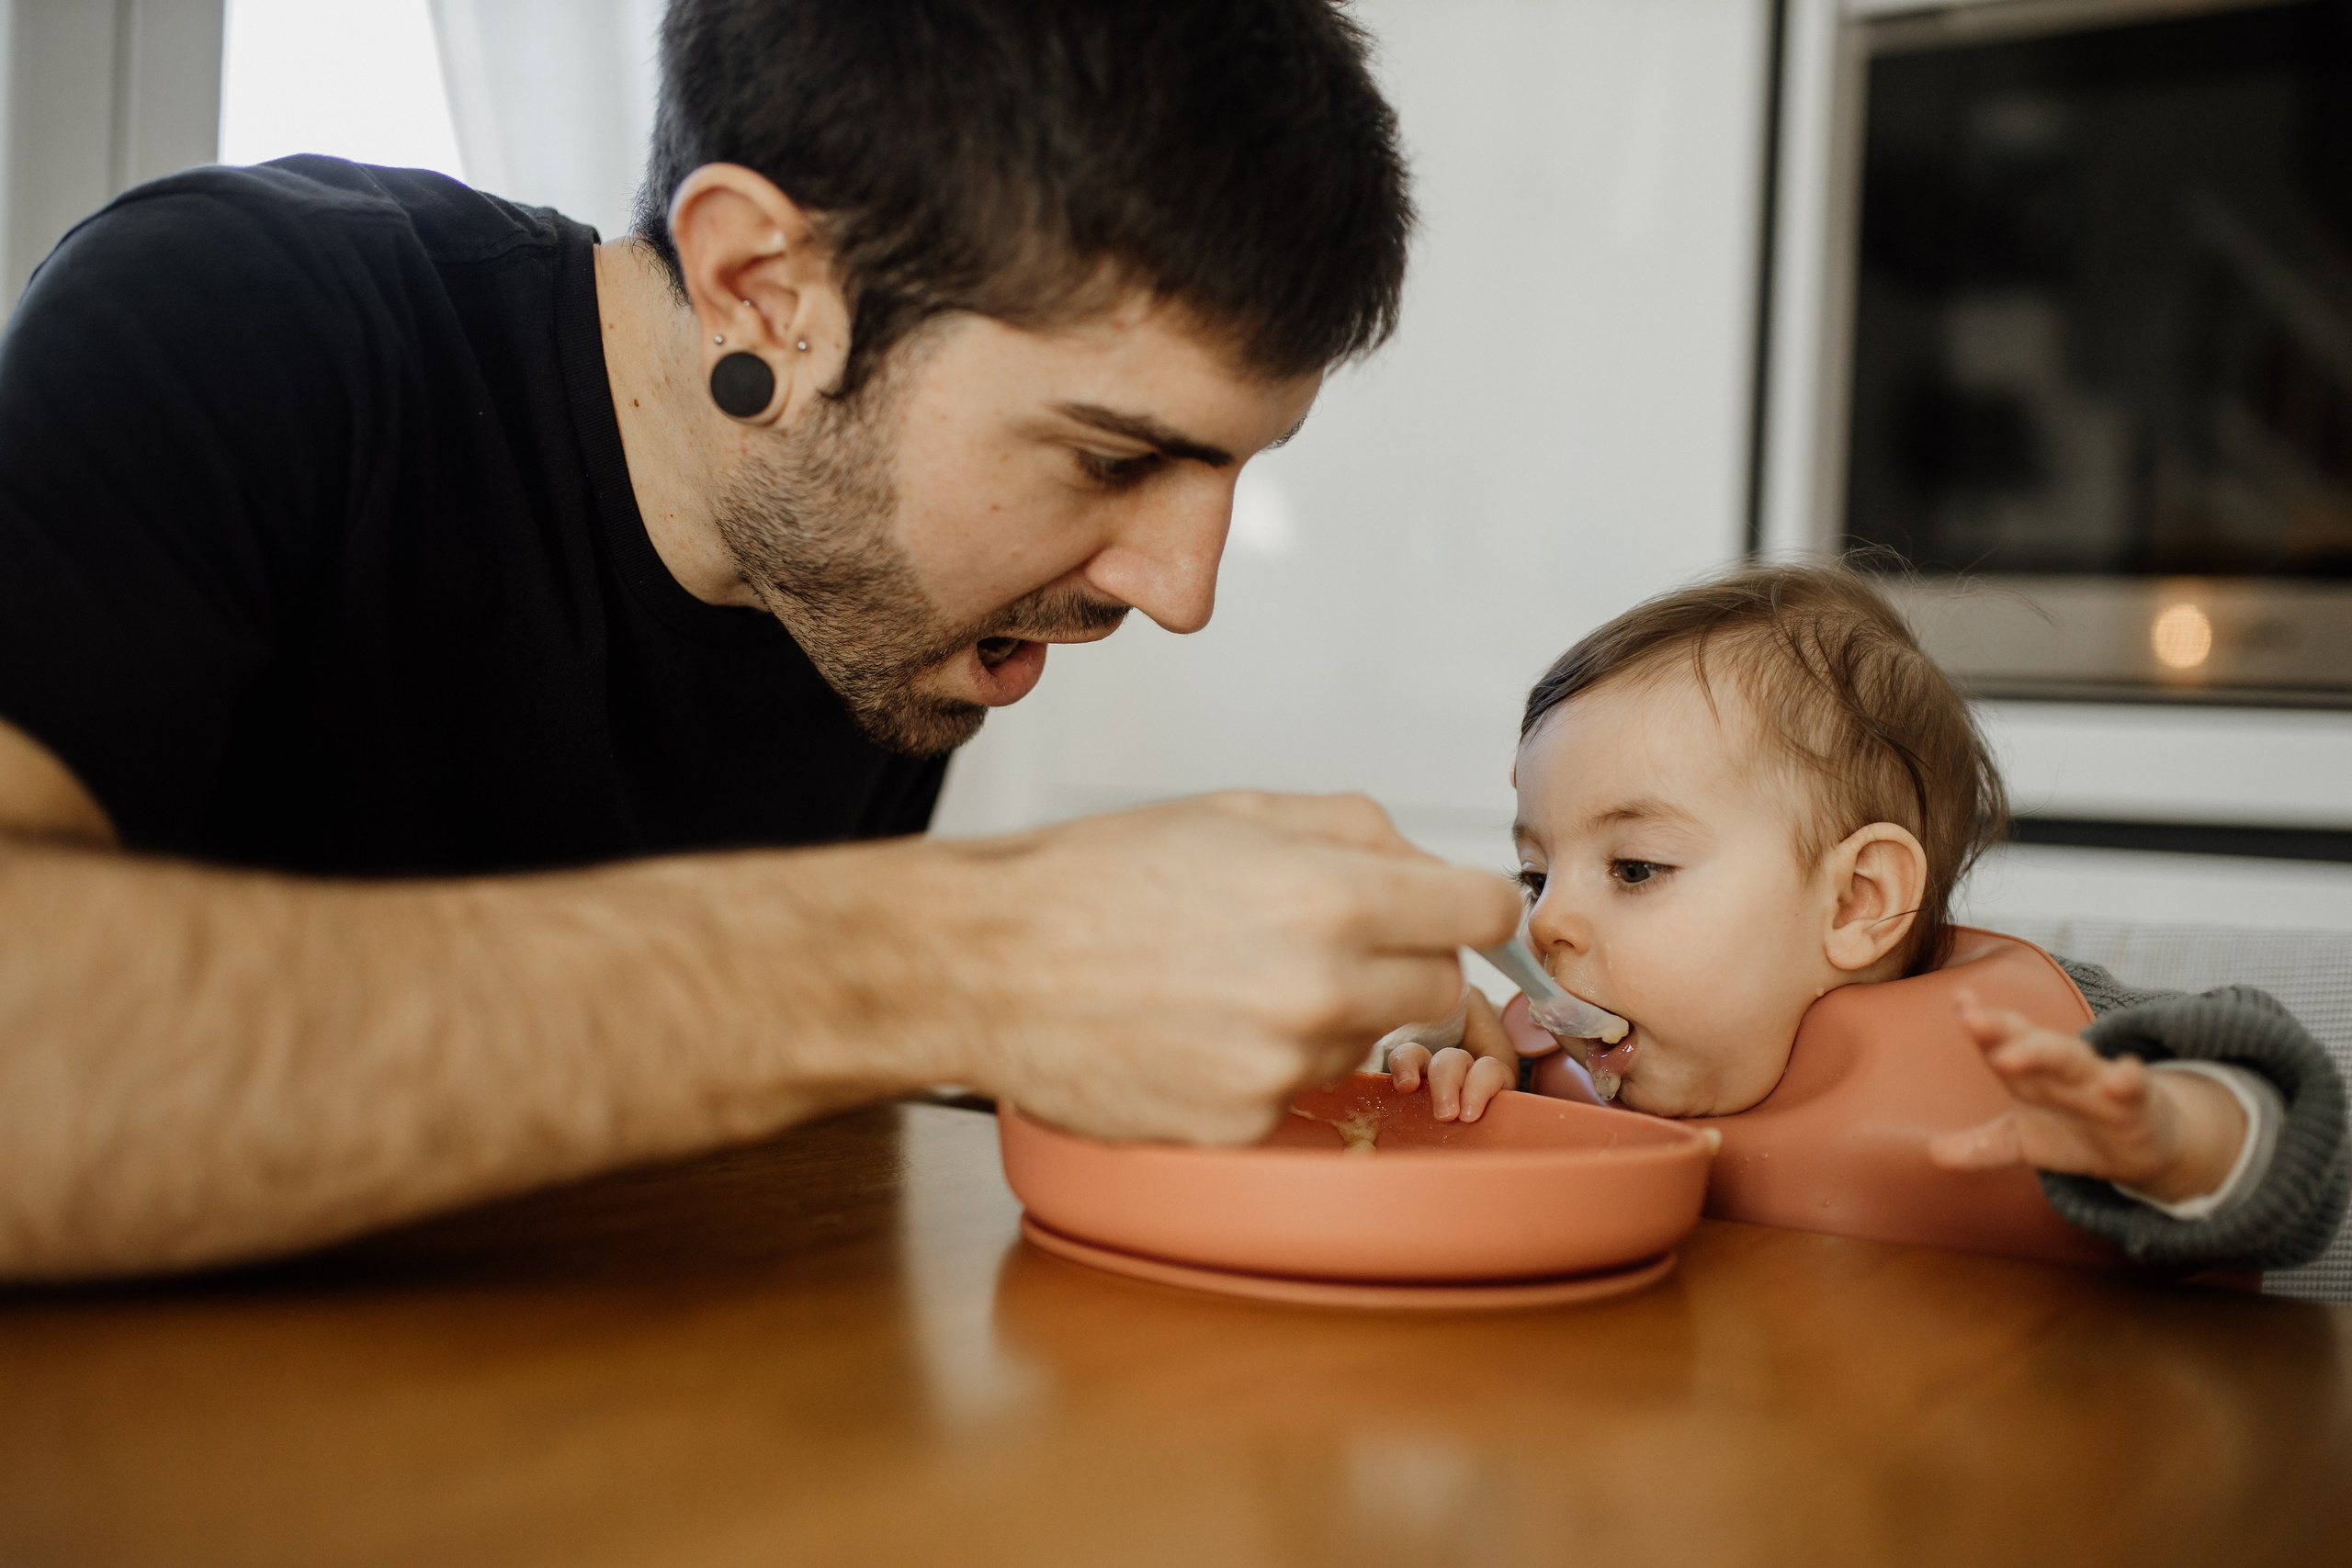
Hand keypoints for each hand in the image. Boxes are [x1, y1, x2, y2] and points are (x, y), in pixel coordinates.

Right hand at [935, 792, 1521, 1144]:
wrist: (989, 965)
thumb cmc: (1098, 880)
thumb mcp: (1235, 813)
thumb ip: (1355, 831)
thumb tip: (1429, 867)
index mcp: (1329, 897)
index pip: (1482, 914)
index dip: (1465, 907)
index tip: (1448, 910)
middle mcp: (1319, 989)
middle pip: (1441, 989)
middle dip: (1404, 960)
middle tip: (1328, 938)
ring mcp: (1282, 1068)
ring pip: (1368, 1041)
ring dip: (1332, 1013)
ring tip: (1236, 978)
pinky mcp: (1242, 1125)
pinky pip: (1299, 1090)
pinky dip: (1268, 1062)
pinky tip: (1202, 1027)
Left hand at [1926, 988, 2247, 1203]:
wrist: (2140, 1147)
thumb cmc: (2073, 1131)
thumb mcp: (2022, 1144)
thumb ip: (1980, 1147)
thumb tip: (1933, 1153)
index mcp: (2030, 1072)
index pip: (2001, 1041)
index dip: (1979, 1024)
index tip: (1959, 1002)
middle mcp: (2060, 1068)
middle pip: (2028, 1042)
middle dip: (2000, 1029)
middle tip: (1971, 1021)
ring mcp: (2098, 1081)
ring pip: (2071, 1059)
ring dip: (2044, 1053)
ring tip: (2011, 1057)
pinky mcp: (2136, 1103)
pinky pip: (2133, 1086)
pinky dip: (2126, 1080)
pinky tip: (2118, 1078)